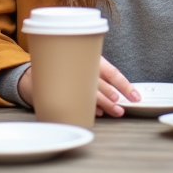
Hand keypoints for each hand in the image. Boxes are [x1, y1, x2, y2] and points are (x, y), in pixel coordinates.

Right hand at [18, 58, 139, 117]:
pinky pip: (79, 101)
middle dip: (112, 96)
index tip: (135, 96)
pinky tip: (98, 113)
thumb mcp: (84, 62)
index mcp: (91, 59)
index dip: (125, 85)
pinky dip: (90, 108)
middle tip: (122, 106)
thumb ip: (100, 72)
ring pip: (90, 93)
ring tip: (116, 111)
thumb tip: (122, 90)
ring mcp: (72, 81)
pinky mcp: (64, 93)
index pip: (112, 73)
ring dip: (104, 104)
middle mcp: (82, 69)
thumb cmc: (69, 66)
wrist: (36, 72)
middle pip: (101, 84)